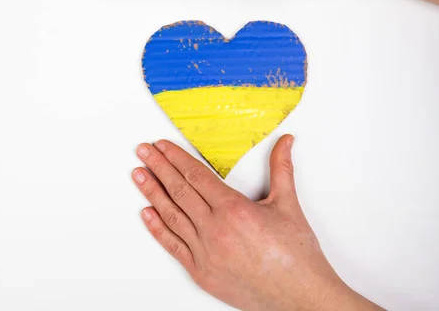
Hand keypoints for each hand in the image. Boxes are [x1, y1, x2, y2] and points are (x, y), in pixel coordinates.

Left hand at [132, 135, 381, 309]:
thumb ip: (281, 168)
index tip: (162, 146)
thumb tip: (285, 142)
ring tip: (138, 175)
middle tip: (143, 151)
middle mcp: (215, 229)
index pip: (196, 175)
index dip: (176, 158)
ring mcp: (205, 252)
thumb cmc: (295, 255)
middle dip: (159, 167)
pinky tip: (147, 213)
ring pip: (171, 216)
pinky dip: (158, 228)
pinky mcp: (201, 272)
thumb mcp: (288, 204)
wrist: (300, 297)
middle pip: (179, 191)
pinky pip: (173, 245)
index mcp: (234, 209)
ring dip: (152, 193)